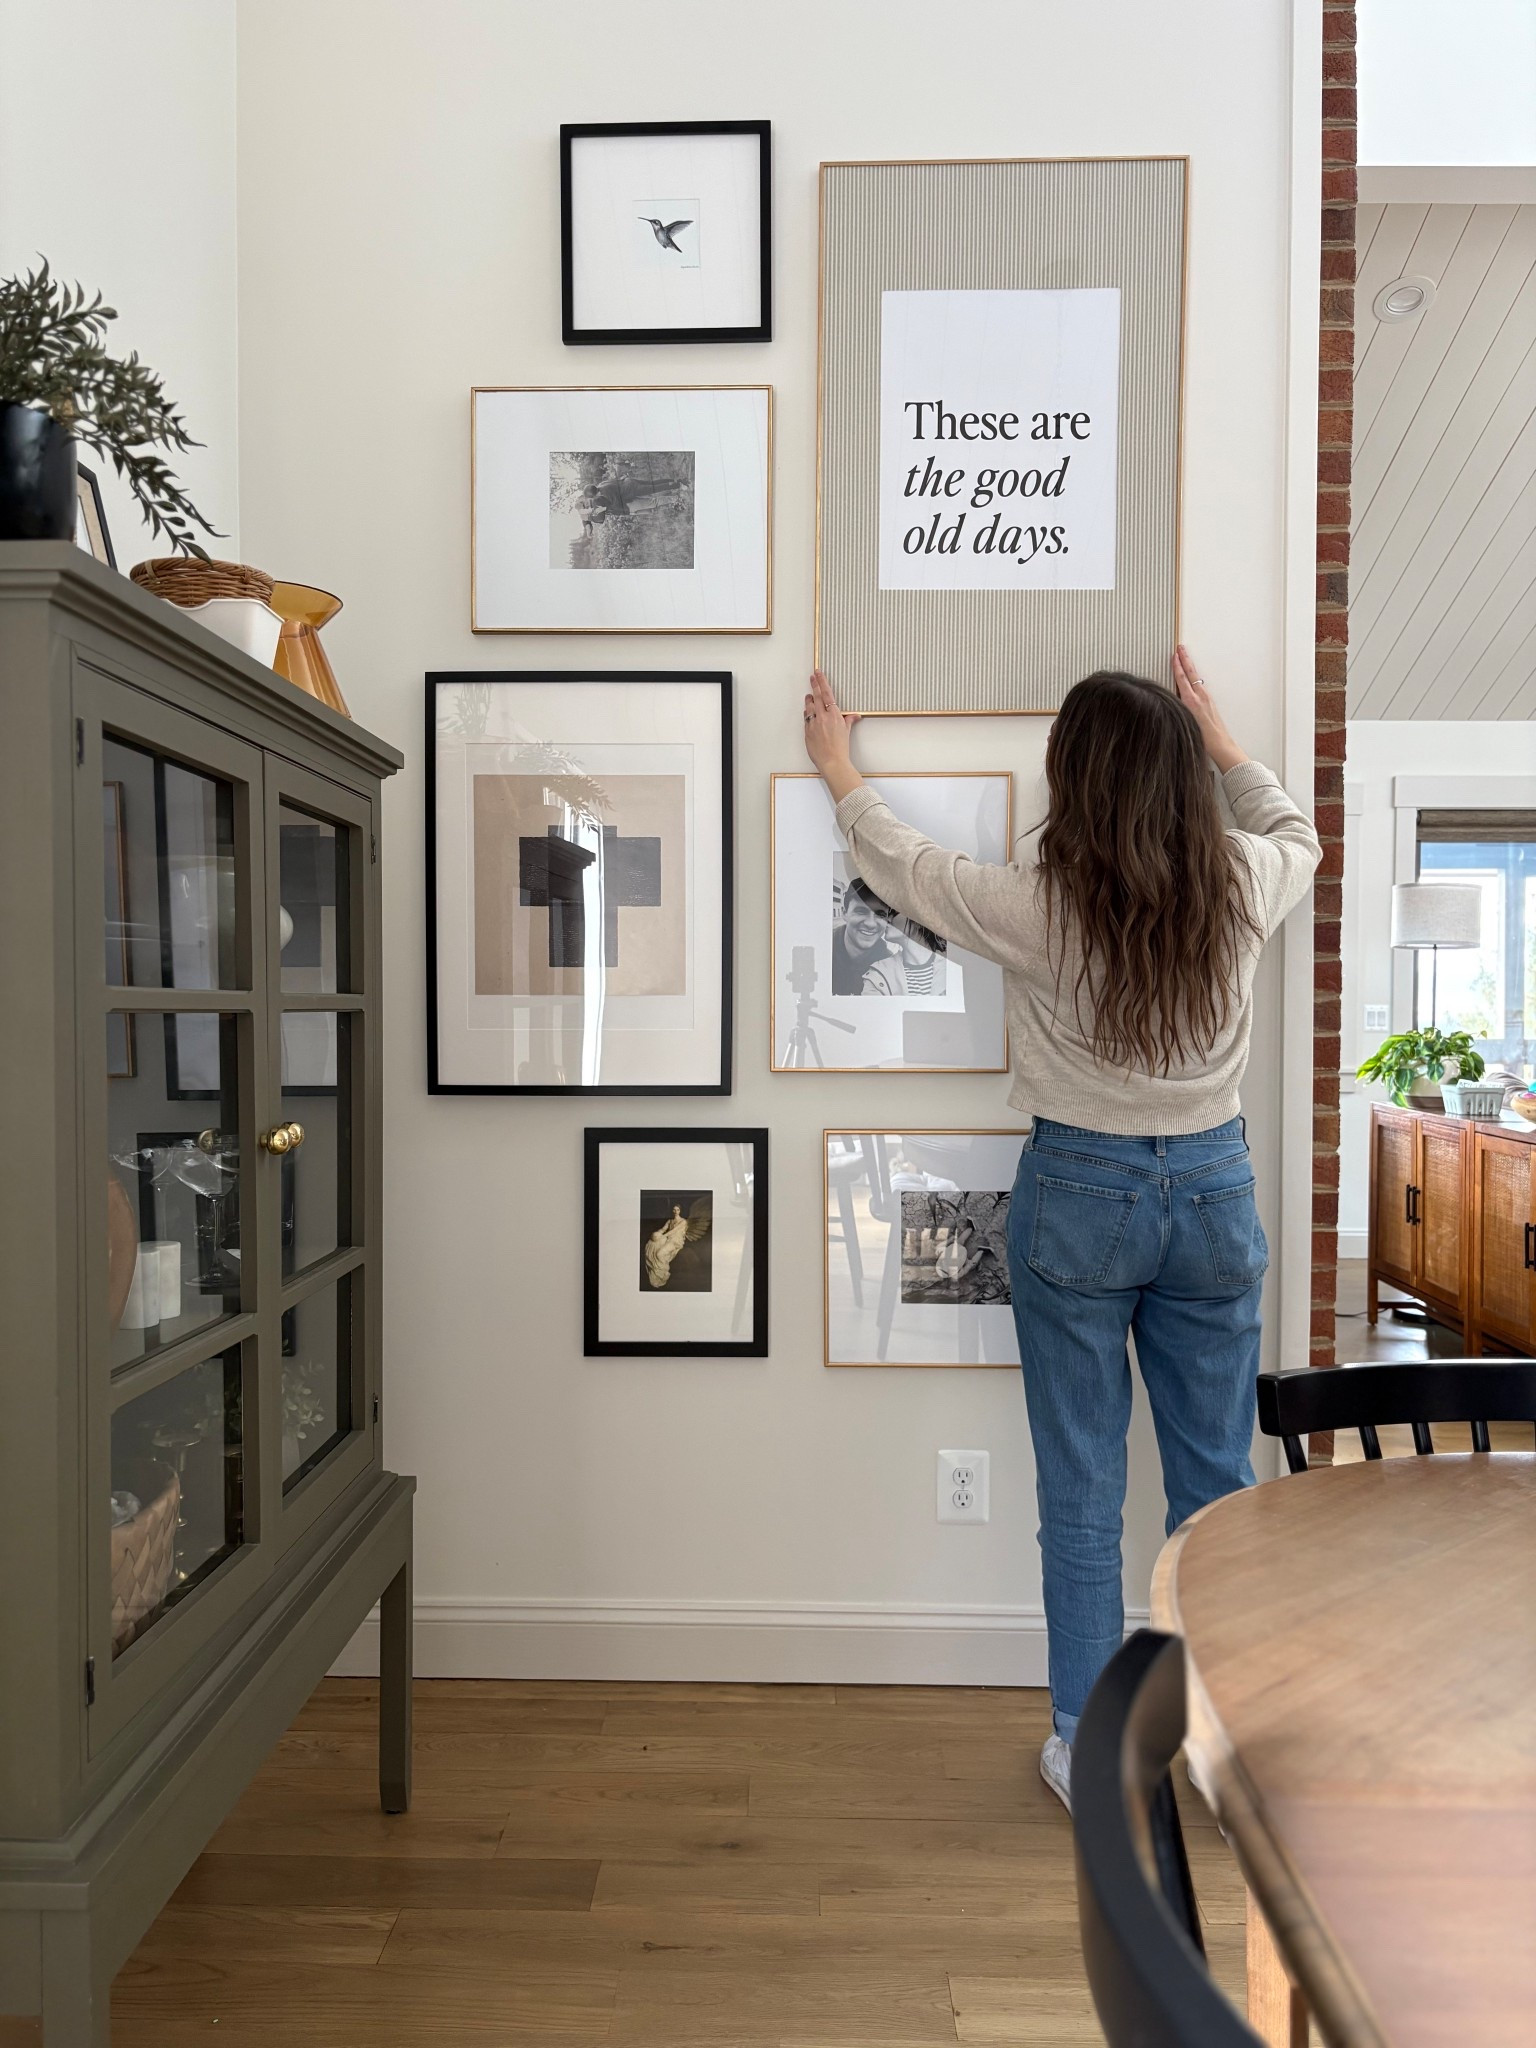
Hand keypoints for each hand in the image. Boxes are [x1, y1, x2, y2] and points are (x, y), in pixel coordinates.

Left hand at [803, 670, 863, 800]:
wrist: (832, 761)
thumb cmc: (841, 748)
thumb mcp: (847, 732)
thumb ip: (848, 721)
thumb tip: (854, 716)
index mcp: (834, 715)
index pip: (827, 694)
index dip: (822, 682)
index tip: (818, 673)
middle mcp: (822, 717)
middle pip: (816, 696)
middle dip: (814, 685)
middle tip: (812, 676)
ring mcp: (813, 724)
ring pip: (809, 706)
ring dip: (809, 699)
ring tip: (809, 694)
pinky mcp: (807, 731)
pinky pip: (806, 718)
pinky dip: (807, 713)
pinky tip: (808, 711)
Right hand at [1172, 644, 1247, 774]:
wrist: (1221, 745)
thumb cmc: (1203, 739)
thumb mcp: (1186, 722)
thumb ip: (1179, 709)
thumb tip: (1171, 698)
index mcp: (1192, 701)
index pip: (1182, 679)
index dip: (1177, 666)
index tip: (1174, 655)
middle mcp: (1200, 697)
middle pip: (1191, 673)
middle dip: (1185, 659)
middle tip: (1181, 647)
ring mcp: (1206, 699)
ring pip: (1195, 678)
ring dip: (1189, 667)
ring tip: (1185, 658)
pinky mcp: (1209, 703)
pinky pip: (1199, 686)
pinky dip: (1193, 678)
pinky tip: (1191, 679)